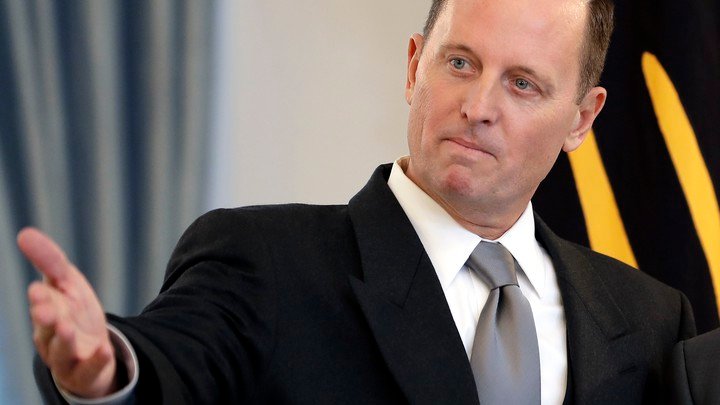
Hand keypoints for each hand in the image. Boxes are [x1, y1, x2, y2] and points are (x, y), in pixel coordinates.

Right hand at [19, 228, 117, 397]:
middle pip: (46, 328)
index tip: (38, 289)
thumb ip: (50, 260)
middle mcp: (51, 335)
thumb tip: (24, 233)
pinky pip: (90, 368)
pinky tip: (105, 351)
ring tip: (68, 329)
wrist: (91, 351)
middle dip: (45, 319)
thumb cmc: (73, 313)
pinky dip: (97, 360)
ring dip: (64, 340)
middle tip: (45, 311)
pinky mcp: (86, 371)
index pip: (42, 303)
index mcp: (46, 311)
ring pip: (62, 351)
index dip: (40, 298)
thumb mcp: (67, 283)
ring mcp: (68, 356)